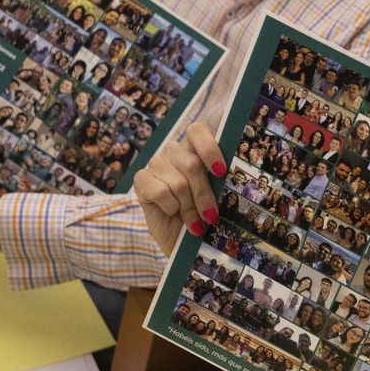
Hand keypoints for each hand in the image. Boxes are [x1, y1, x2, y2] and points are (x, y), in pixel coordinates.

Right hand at [133, 122, 224, 255]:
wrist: (179, 239)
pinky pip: (159, 191)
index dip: (209, 148)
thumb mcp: (216, 196)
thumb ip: (219, 181)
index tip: (221, 172)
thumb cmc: (201, 214)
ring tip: (195, 223)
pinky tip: (172, 214)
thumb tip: (228, 176)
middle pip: (192, 164)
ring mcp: (156, 164)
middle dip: (203, 194)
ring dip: (189, 208)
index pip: (197, 131)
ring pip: (178, 183)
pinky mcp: (141, 179)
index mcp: (194, 148)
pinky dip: (170, 207)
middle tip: (211, 216)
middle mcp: (174, 152)